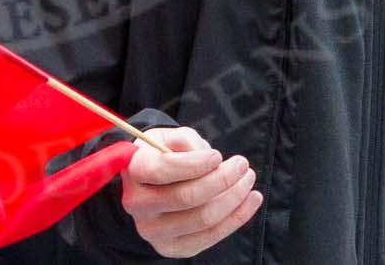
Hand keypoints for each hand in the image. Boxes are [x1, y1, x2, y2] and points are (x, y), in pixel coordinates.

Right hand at [120, 126, 261, 257]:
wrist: (152, 184)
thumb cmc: (164, 154)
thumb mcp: (169, 137)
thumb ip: (185, 141)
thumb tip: (208, 159)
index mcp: (133, 170)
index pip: (163, 170)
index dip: (194, 164)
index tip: (218, 156)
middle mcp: (137, 204)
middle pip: (186, 197)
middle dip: (222, 180)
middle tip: (243, 165)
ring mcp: (153, 230)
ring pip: (202, 219)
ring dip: (234, 199)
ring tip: (248, 180)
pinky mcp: (172, 248)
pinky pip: (210, 236)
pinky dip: (237, 218)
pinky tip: (252, 199)